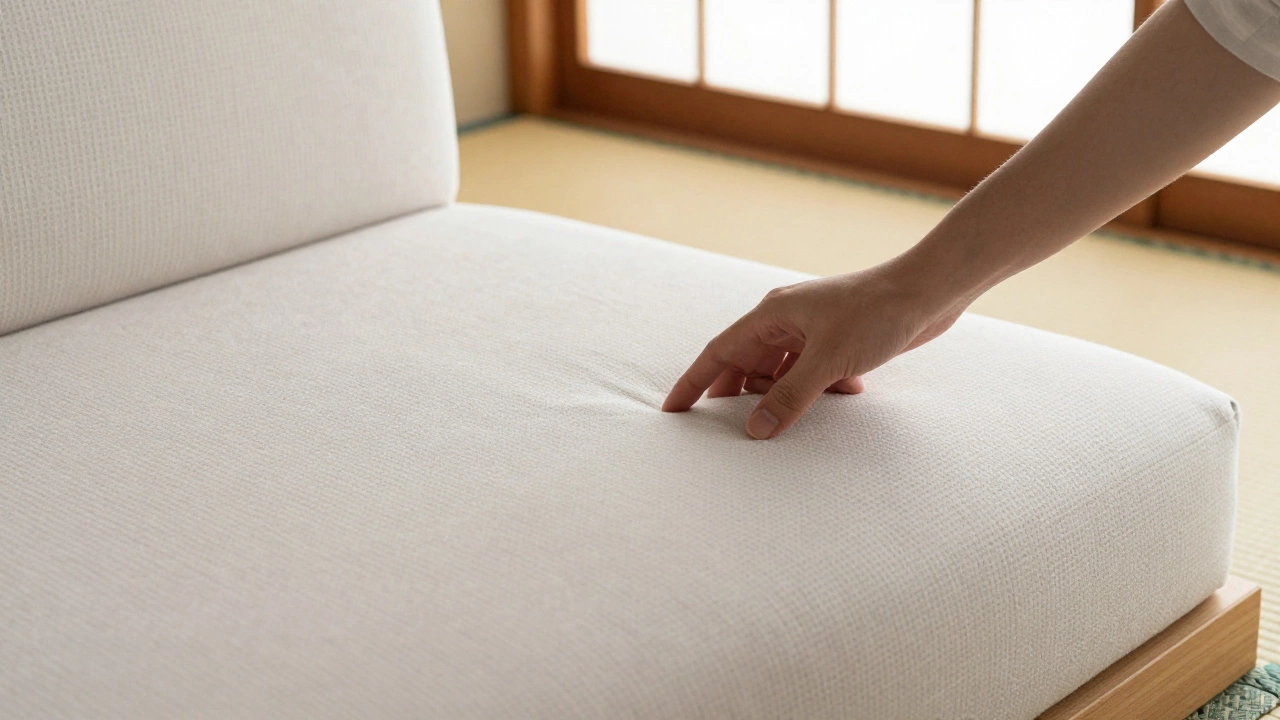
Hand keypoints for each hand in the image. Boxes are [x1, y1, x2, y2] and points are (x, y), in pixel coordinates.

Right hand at [661, 257, 971, 438]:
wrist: (928, 291)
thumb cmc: (877, 314)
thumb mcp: (829, 361)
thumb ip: (790, 397)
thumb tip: (756, 431)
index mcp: (772, 315)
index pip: (718, 352)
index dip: (693, 382)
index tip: (673, 410)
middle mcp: (785, 320)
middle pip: (745, 364)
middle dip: (737, 396)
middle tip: (725, 430)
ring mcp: (811, 330)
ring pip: (780, 370)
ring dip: (784, 394)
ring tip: (792, 418)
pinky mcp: (836, 340)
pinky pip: (811, 371)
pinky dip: (819, 388)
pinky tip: (845, 395)